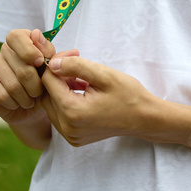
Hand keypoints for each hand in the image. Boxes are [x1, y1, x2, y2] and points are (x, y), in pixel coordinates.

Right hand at [0, 29, 56, 124]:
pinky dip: (14, 103)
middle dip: (36, 85)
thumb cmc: (46, 84)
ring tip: (30, 99)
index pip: (17, 37)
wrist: (35, 107)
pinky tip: (16, 103)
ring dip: (26, 97)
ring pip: (13, 84)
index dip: (28, 50)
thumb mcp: (53, 69)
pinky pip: (2, 95)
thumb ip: (48, 52)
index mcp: (22, 40)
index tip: (40, 63)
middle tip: (39, 92)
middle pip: (21, 66)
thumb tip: (36, 34)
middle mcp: (5, 49)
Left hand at [41, 56, 155, 145]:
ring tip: (80, 78)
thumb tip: (52, 63)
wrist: (144, 119)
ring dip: (60, 88)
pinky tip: (81, 91)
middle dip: (56, 76)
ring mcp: (70, 135)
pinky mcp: (74, 137)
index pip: (48, 81)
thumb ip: (75, 66)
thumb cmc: (128, 95)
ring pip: (51, 105)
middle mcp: (67, 127)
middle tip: (75, 63)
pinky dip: (65, 101)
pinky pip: (60, 115)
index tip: (74, 53)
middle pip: (46, 94)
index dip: (56, 63)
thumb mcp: (104, 74)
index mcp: (73, 111)